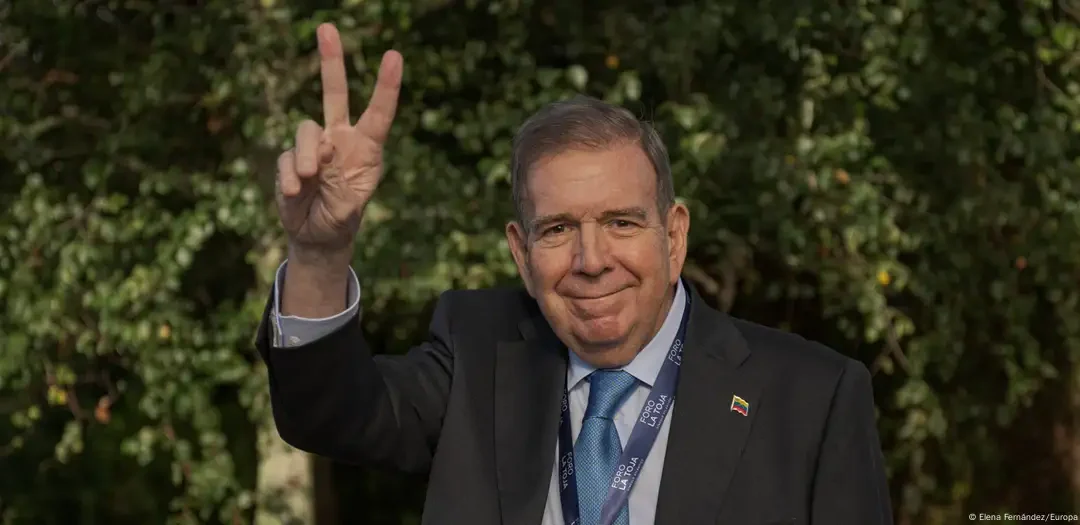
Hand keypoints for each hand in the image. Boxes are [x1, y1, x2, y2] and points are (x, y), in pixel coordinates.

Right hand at [276, 23, 402, 254]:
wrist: (317, 236)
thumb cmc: (341, 218)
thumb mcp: (348, 209)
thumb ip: (338, 182)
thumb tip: (322, 153)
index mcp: (366, 149)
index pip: (379, 113)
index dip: (386, 86)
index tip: (394, 56)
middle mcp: (340, 139)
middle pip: (334, 94)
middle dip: (331, 61)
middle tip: (327, 27)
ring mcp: (314, 147)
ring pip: (306, 130)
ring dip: (308, 154)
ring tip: (310, 178)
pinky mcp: (290, 160)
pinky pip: (287, 158)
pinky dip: (290, 175)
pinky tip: (295, 192)